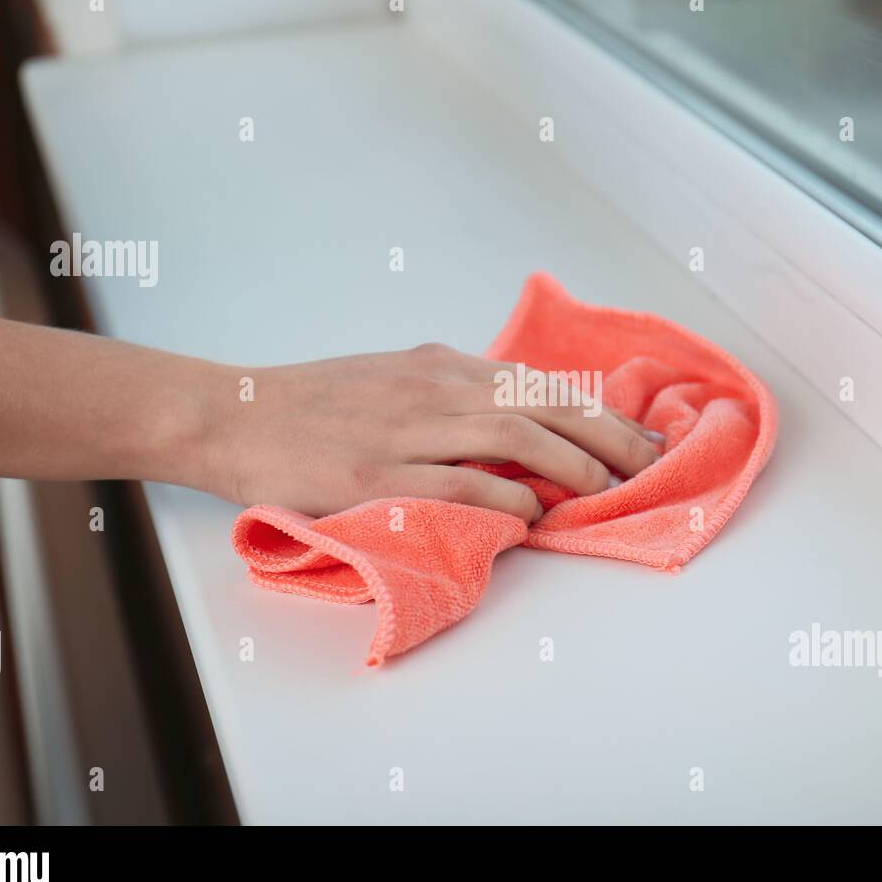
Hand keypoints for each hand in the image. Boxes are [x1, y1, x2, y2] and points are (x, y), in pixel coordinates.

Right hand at [201, 343, 662, 521]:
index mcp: (440, 366)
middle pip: (544, 404)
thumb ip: (453, 398)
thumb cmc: (314, 404)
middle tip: (649, 464)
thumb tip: (517, 424)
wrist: (232, 413)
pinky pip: (458, 483)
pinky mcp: (375, 474)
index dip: (600, 412)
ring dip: (571, 463)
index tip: (640, 436)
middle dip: (608, 435)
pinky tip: (532, 514)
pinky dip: (505, 498)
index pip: (541, 384)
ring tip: (607, 490)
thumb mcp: (394, 381)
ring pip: (513, 435)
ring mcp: (404, 430)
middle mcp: (432, 388)